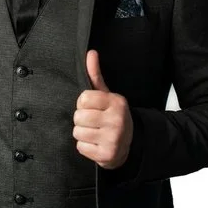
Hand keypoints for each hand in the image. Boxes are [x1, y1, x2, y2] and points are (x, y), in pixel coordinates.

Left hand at [73, 50, 132, 168]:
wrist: (130, 144)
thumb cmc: (113, 116)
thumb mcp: (107, 95)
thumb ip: (95, 75)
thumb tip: (91, 53)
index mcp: (116, 102)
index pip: (83, 98)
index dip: (83, 103)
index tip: (91, 107)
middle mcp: (116, 120)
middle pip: (78, 117)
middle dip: (82, 119)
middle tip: (93, 121)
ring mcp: (113, 138)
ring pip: (78, 132)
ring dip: (82, 134)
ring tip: (94, 132)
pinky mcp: (107, 155)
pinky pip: (81, 147)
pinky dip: (85, 147)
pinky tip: (96, 143)